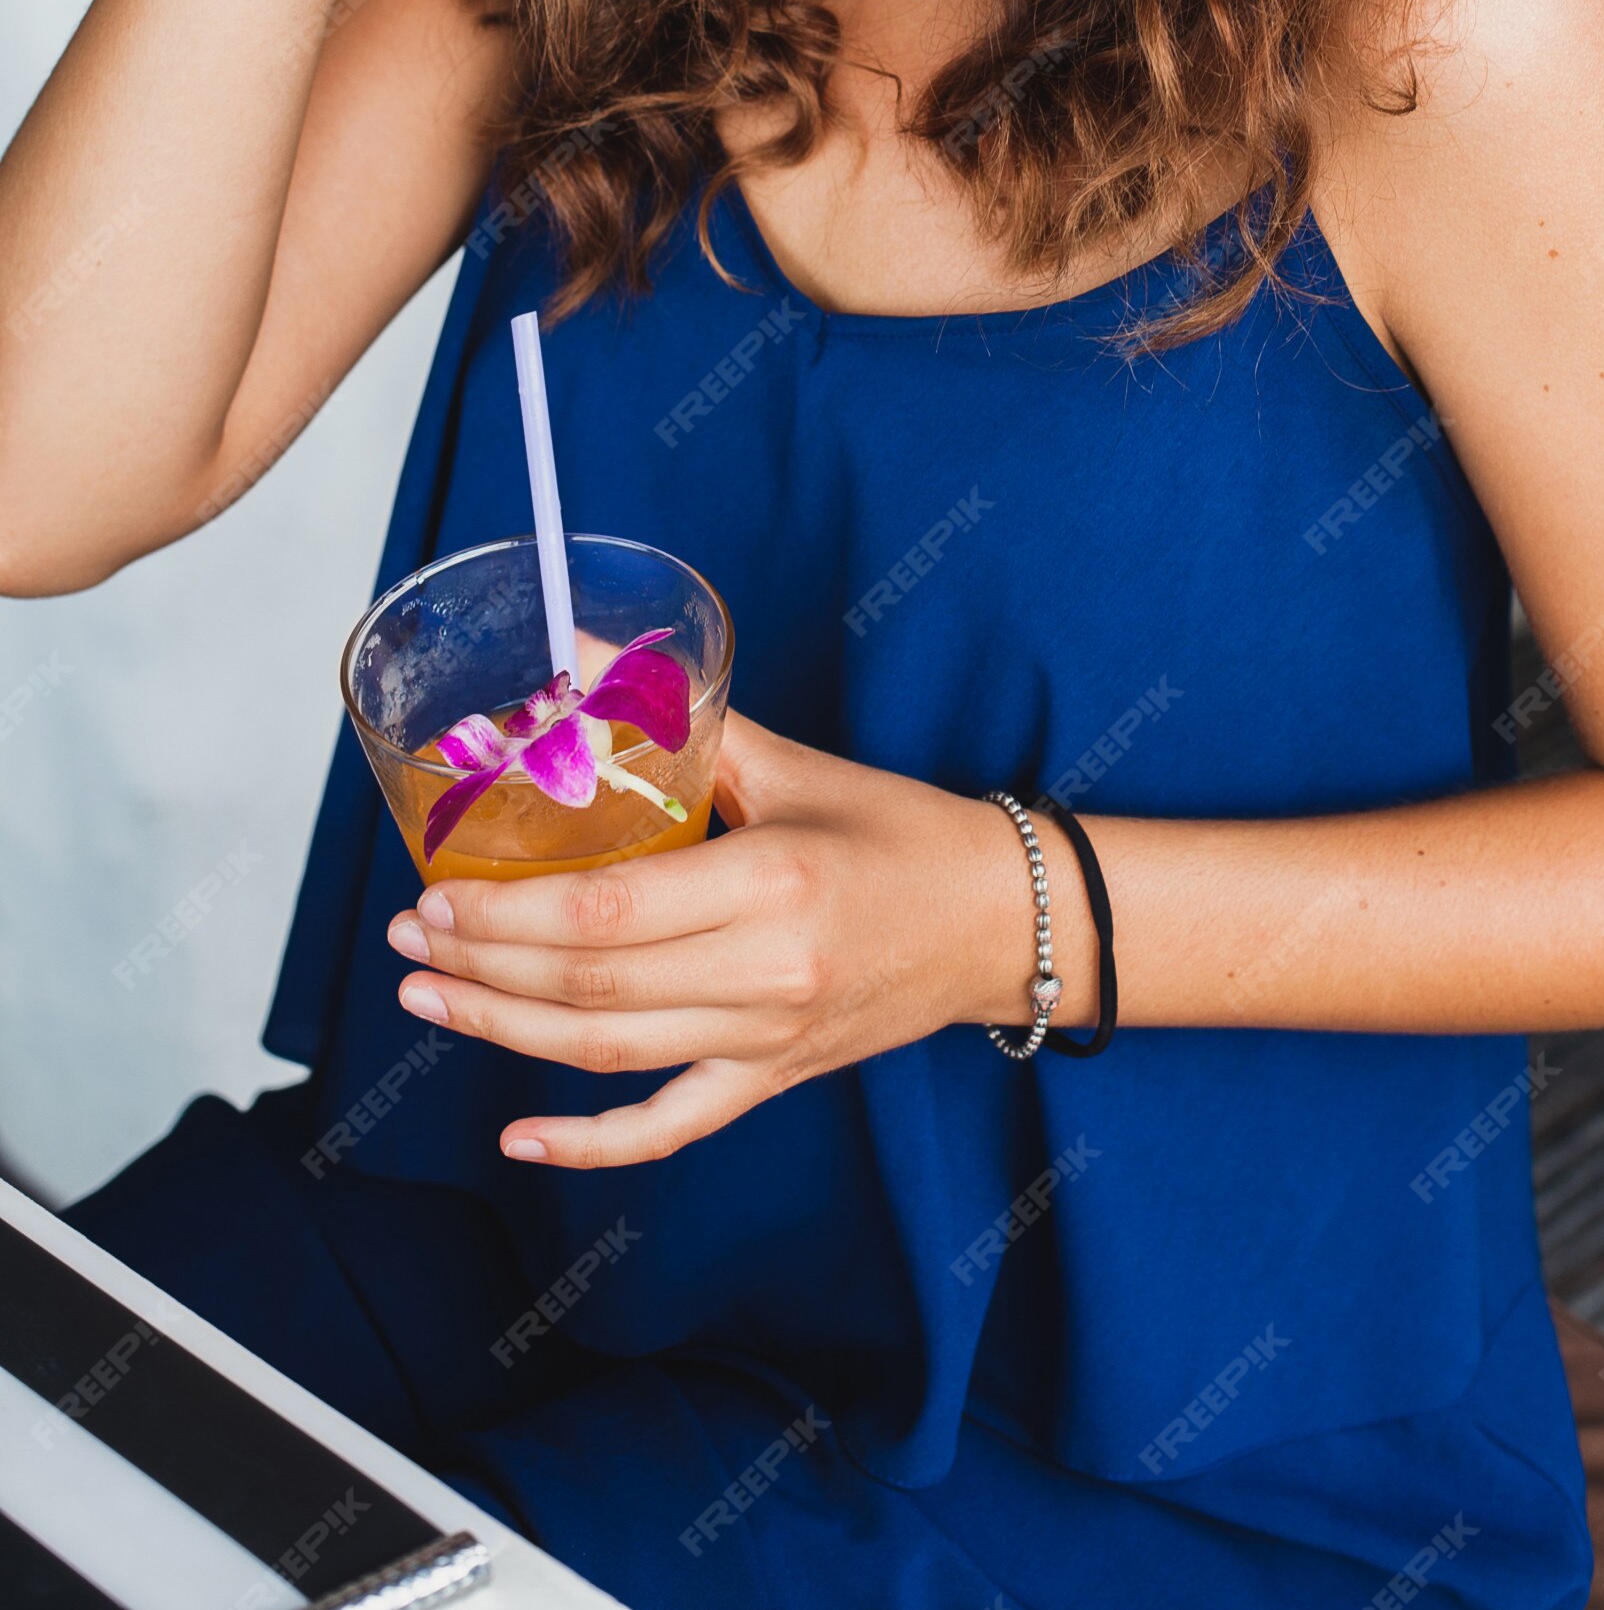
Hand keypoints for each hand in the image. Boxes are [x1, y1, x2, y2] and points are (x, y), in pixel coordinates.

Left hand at [385, 712, 1057, 1168]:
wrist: (999, 918)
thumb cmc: (899, 829)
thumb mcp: (792, 763)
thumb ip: (680, 718)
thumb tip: (574, 653)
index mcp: (770, 884)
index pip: (606, 915)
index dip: (507, 913)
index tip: (440, 889)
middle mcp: (765, 976)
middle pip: (588, 989)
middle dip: (481, 964)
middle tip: (410, 934)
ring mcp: (767, 1042)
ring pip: (607, 1055)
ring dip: (502, 1033)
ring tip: (427, 996)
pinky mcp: (773, 1082)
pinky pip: (667, 1129)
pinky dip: (589, 1144)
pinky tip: (520, 1138)